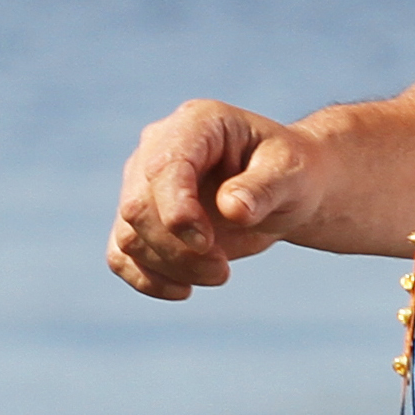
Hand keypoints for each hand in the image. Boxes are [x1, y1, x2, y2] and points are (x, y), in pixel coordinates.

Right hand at [111, 97, 331, 298]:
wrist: (284, 191)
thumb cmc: (290, 174)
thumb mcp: (292, 174)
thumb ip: (265, 188)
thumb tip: (232, 208)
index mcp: (197, 123)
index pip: (164, 167)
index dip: (177, 211)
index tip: (207, 245)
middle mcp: (158, 147)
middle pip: (138, 207)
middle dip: (177, 249)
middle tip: (223, 271)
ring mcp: (142, 183)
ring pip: (129, 236)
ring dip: (170, 267)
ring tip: (219, 274)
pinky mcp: (139, 220)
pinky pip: (121, 255)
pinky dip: (146, 279)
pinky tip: (183, 290)